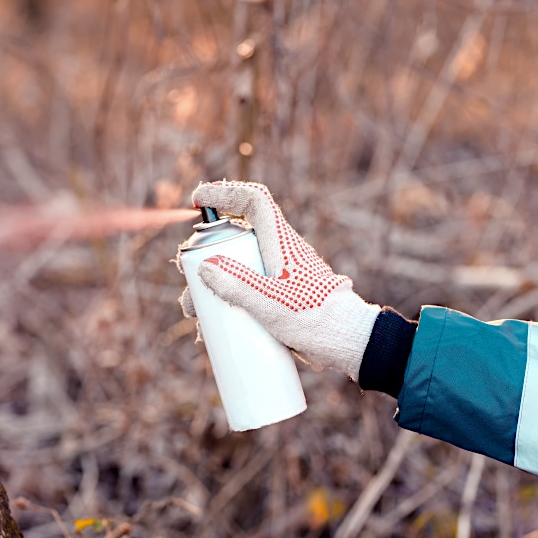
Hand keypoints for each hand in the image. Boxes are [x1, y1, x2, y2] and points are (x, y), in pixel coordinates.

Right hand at [180, 180, 379, 378]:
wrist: (348, 344)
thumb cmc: (317, 320)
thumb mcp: (272, 305)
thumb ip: (238, 286)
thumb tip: (204, 267)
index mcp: (281, 243)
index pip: (253, 202)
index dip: (225, 193)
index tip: (198, 201)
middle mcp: (277, 254)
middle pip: (233, 241)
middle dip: (204, 262)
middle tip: (190, 290)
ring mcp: (277, 275)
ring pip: (235, 269)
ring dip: (211, 289)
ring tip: (197, 318)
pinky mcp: (277, 296)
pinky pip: (245, 291)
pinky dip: (226, 304)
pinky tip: (214, 331)